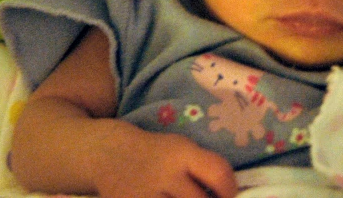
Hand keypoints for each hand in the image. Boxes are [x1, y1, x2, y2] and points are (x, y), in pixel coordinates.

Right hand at [95, 129, 237, 197]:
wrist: (108, 154)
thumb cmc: (156, 154)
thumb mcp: (182, 149)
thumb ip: (206, 169)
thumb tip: (234, 197)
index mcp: (180, 153)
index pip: (218, 172)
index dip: (231, 190)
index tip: (230, 196)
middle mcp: (163, 174)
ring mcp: (144, 196)